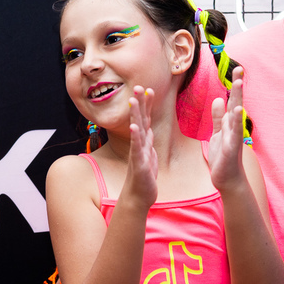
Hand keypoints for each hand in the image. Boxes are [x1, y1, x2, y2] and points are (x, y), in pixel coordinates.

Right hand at [120, 86, 157, 208]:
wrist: (139, 197)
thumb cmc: (144, 178)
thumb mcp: (149, 156)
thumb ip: (147, 142)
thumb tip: (148, 130)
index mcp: (143, 142)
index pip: (145, 120)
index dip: (147, 105)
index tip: (149, 89)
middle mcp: (139, 145)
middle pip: (140, 120)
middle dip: (140, 103)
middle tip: (139, 86)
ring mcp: (138, 153)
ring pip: (137, 130)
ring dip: (135, 115)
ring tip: (133, 100)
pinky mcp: (138, 163)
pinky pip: (136, 148)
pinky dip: (135, 137)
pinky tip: (134, 126)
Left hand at [208, 67, 246, 190]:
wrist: (227, 179)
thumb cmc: (222, 157)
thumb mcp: (218, 133)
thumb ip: (219, 117)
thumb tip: (218, 99)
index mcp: (229, 123)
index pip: (232, 100)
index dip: (233, 86)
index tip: (237, 69)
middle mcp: (234, 127)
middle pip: (236, 102)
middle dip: (237, 86)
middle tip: (239, 69)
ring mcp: (234, 136)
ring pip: (236, 114)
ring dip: (237, 98)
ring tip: (238, 83)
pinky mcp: (231, 147)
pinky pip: (234, 131)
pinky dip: (236, 121)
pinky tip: (237, 110)